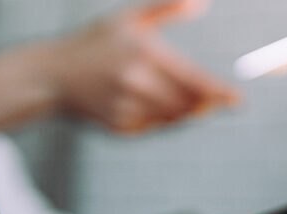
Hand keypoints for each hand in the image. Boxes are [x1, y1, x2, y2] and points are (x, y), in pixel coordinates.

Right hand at [47, 0, 237, 132]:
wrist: (50, 75)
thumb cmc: (90, 43)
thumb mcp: (127, 18)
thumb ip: (167, 8)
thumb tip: (201, 3)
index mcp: (144, 54)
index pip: (194, 80)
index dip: (219, 94)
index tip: (236, 101)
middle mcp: (136, 83)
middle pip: (186, 105)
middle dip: (203, 105)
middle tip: (213, 102)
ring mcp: (125, 107)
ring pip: (171, 119)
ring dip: (183, 114)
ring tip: (184, 103)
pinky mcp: (116, 125)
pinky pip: (150, 128)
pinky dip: (159, 121)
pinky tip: (153, 108)